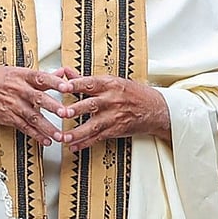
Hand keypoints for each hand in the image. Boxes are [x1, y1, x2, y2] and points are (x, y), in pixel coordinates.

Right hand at [0, 67, 70, 144]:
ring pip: (32, 116)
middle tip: (66, 113)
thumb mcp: (16, 72)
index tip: (67, 86)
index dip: (55, 82)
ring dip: (47, 127)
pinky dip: (35, 135)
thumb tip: (62, 73)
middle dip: (53, 107)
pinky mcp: (6, 117)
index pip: (41, 77)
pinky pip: (23, 127)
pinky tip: (45, 140)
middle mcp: (17, 89)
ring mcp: (11, 104)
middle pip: (38, 98)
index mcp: (21, 75)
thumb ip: (41, 76)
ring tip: (59, 136)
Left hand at [55, 67, 169, 151]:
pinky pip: (98, 138)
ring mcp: (114, 116)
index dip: (76, 84)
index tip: (63, 86)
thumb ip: (85, 79)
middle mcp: (112, 100)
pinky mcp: (116, 130)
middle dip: (76, 109)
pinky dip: (85, 143)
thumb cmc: (132, 93)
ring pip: (94, 125)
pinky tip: (74, 146)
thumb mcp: (111, 81)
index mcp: (110, 84)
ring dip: (78, 132)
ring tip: (65, 137)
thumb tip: (66, 72)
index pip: (90, 83)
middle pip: (91, 105)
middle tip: (62, 113)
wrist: (155, 109)